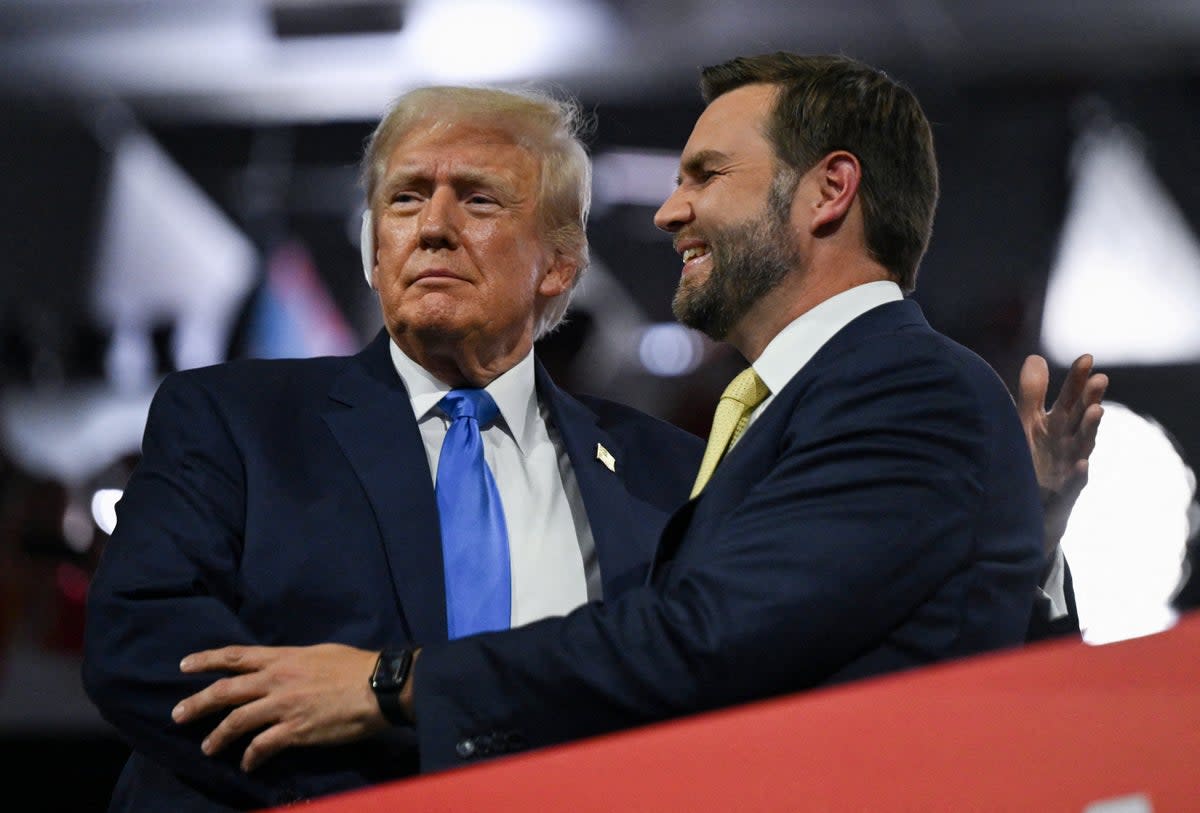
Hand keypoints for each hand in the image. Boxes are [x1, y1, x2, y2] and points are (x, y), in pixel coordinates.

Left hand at [173, 643, 386, 771]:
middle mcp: (276, 680)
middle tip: (177, 715)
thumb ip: (293, 662)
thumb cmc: (355, 667)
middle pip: (225, 691)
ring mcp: (283, 706)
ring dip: (218, 737)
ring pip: (236, 721)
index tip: (184, 666)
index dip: (207, 660)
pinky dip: (251, 757)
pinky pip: (262, 746)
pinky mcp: (294, 730)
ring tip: (208, 748)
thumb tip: (281, 669)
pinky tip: (248, 765)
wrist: (379, 687)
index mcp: (282, 658)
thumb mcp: (318, 653)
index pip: (235, 656)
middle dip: (197, 704)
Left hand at [1017, 353, 1107, 554]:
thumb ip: (1032, 393)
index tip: (1087, 357)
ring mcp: (1067, 468)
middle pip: (1079, 419)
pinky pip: (1072, 484)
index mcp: (1058, 425)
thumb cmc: (1031, 460)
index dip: (1077, 380)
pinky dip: (1078, 475)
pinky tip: (1082, 464)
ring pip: (1082, 447)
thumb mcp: (1027, 423)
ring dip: (1090, 430)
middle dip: (1090, 399)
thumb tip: (1036, 357)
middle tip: (1099, 378)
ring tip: (1096, 411)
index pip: (1070, 398)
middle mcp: (1067, 443)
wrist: (1027, 507)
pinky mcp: (1062, 493)